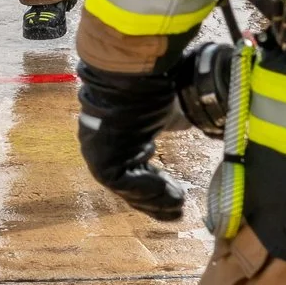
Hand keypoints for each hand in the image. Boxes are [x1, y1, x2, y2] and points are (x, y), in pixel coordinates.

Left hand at [77, 63, 187, 220]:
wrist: (133, 77)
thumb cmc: (149, 87)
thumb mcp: (162, 112)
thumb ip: (167, 126)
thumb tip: (188, 126)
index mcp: (112, 134)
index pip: (130, 169)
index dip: (153, 184)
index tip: (174, 193)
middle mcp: (99, 145)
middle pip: (126, 184)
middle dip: (154, 199)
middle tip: (178, 208)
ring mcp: (96, 152)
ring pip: (125, 187)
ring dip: (154, 197)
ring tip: (178, 200)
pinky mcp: (99, 157)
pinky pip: (122, 183)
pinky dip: (146, 188)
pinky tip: (169, 188)